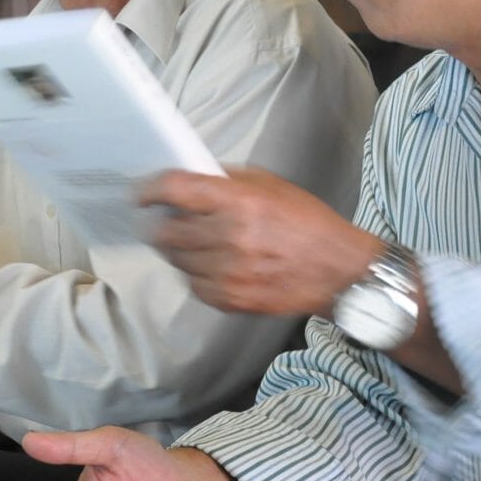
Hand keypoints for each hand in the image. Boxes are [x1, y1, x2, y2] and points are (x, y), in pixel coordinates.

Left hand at [140, 167, 382, 316]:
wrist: (339, 271)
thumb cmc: (307, 223)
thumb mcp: (269, 185)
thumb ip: (224, 181)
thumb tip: (186, 181)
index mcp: (239, 201)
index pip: (175, 190)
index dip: (150, 191)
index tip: (141, 195)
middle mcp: (231, 236)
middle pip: (165, 231)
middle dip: (161, 225)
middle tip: (168, 221)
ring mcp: (230, 272)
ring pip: (175, 260)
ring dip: (179, 250)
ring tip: (200, 243)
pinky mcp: (232, 300)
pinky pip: (193, 285)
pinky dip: (196, 274)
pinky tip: (216, 265)